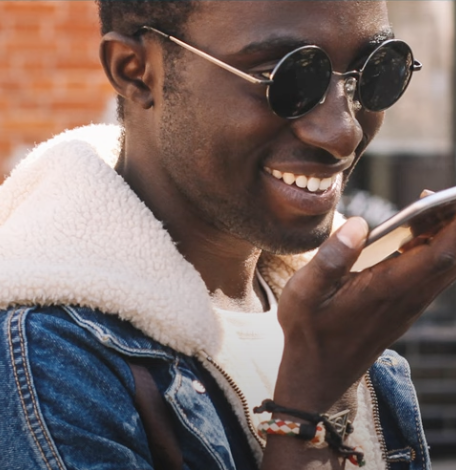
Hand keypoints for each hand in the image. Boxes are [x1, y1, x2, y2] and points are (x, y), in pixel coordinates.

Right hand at [274, 215, 455, 414]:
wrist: (317, 373)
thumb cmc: (308, 331)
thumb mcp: (304, 293)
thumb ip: (331, 258)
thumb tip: (359, 223)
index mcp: (382, 290)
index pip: (435, 256)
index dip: (455, 227)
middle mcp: (404, 299)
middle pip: (449, 260)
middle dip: (455, 225)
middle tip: (449, 195)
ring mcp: (407, 307)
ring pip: (443, 270)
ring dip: (447, 239)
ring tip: (433, 208)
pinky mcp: (403, 311)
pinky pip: (431, 279)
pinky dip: (435, 254)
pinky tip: (417, 240)